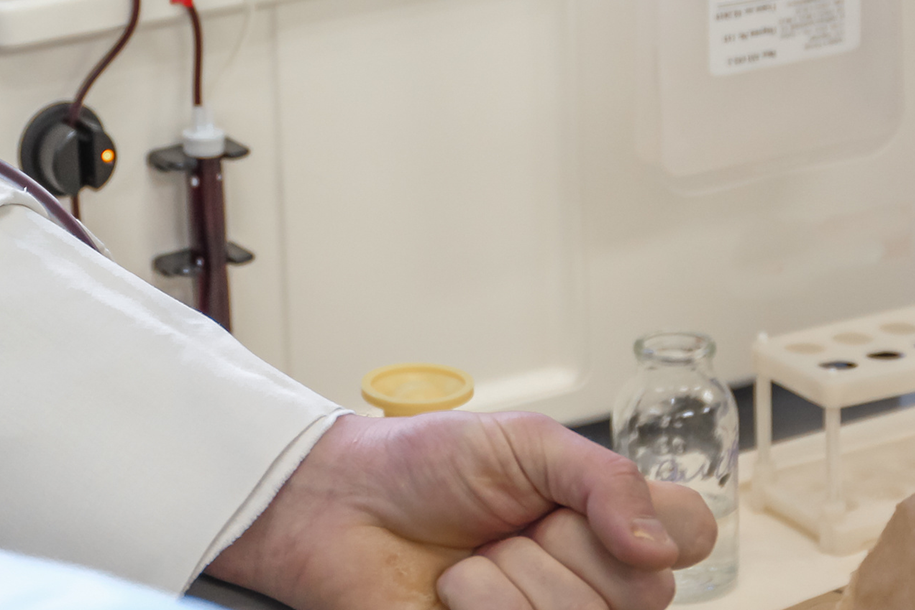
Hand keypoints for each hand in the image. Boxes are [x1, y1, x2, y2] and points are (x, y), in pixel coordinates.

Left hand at [207, 411, 715, 609]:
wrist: (344, 504)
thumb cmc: (426, 464)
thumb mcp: (522, 441)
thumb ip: (602, 477)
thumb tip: (660, 546)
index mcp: (603, 519)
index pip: (690, 537)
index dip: (652, 526)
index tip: (580, 507)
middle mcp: (590, 581)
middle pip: (641, 590)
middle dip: (556, 546)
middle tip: (502, 525)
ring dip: (508, 583)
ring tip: (467, 566)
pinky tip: (454, 600)